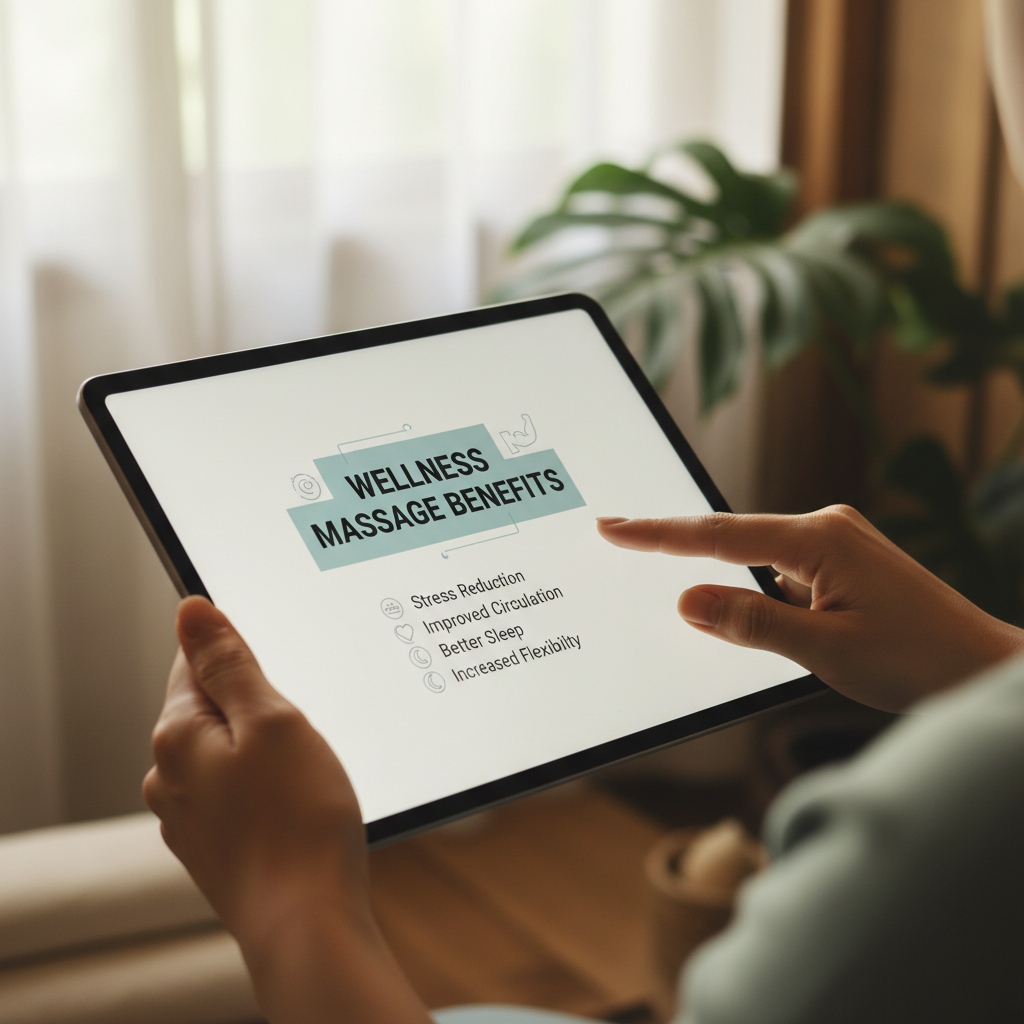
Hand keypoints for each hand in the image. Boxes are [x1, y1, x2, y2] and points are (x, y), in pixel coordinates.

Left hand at [143, 596, 429, 1023]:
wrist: (308, 923)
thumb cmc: (297, 820)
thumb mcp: (270, 720)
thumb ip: (229, 663)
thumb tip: (192, 610)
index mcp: (177, 736)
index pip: (194, 662)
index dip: (239, 648)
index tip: (278, 656)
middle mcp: (169, 777)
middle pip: (212, 707)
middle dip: (258, 701)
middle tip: (305, 718)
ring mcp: (191, 817)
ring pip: (229, 753)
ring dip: (266, 746)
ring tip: (309, 764)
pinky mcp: (219, 846)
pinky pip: (240, 792)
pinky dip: (269, 785)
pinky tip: (301, 800)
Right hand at [598, 506, 1023, 711]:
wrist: (984, 668)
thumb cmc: (918, 660)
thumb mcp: (825, 650)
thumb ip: (750, 623)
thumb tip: (688, 601)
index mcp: (820, 539)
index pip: (719, 534)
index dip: (658, 533)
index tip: (613, 524)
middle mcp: (827, 528)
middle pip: (732, 536)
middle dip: (676, 545)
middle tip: (618, 538)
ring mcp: (836, 544)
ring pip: (755, 558)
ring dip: (719, 575)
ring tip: (672, 580)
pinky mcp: (840, 565)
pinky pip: (777, 572)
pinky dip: (751, 590)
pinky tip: (742, 613)